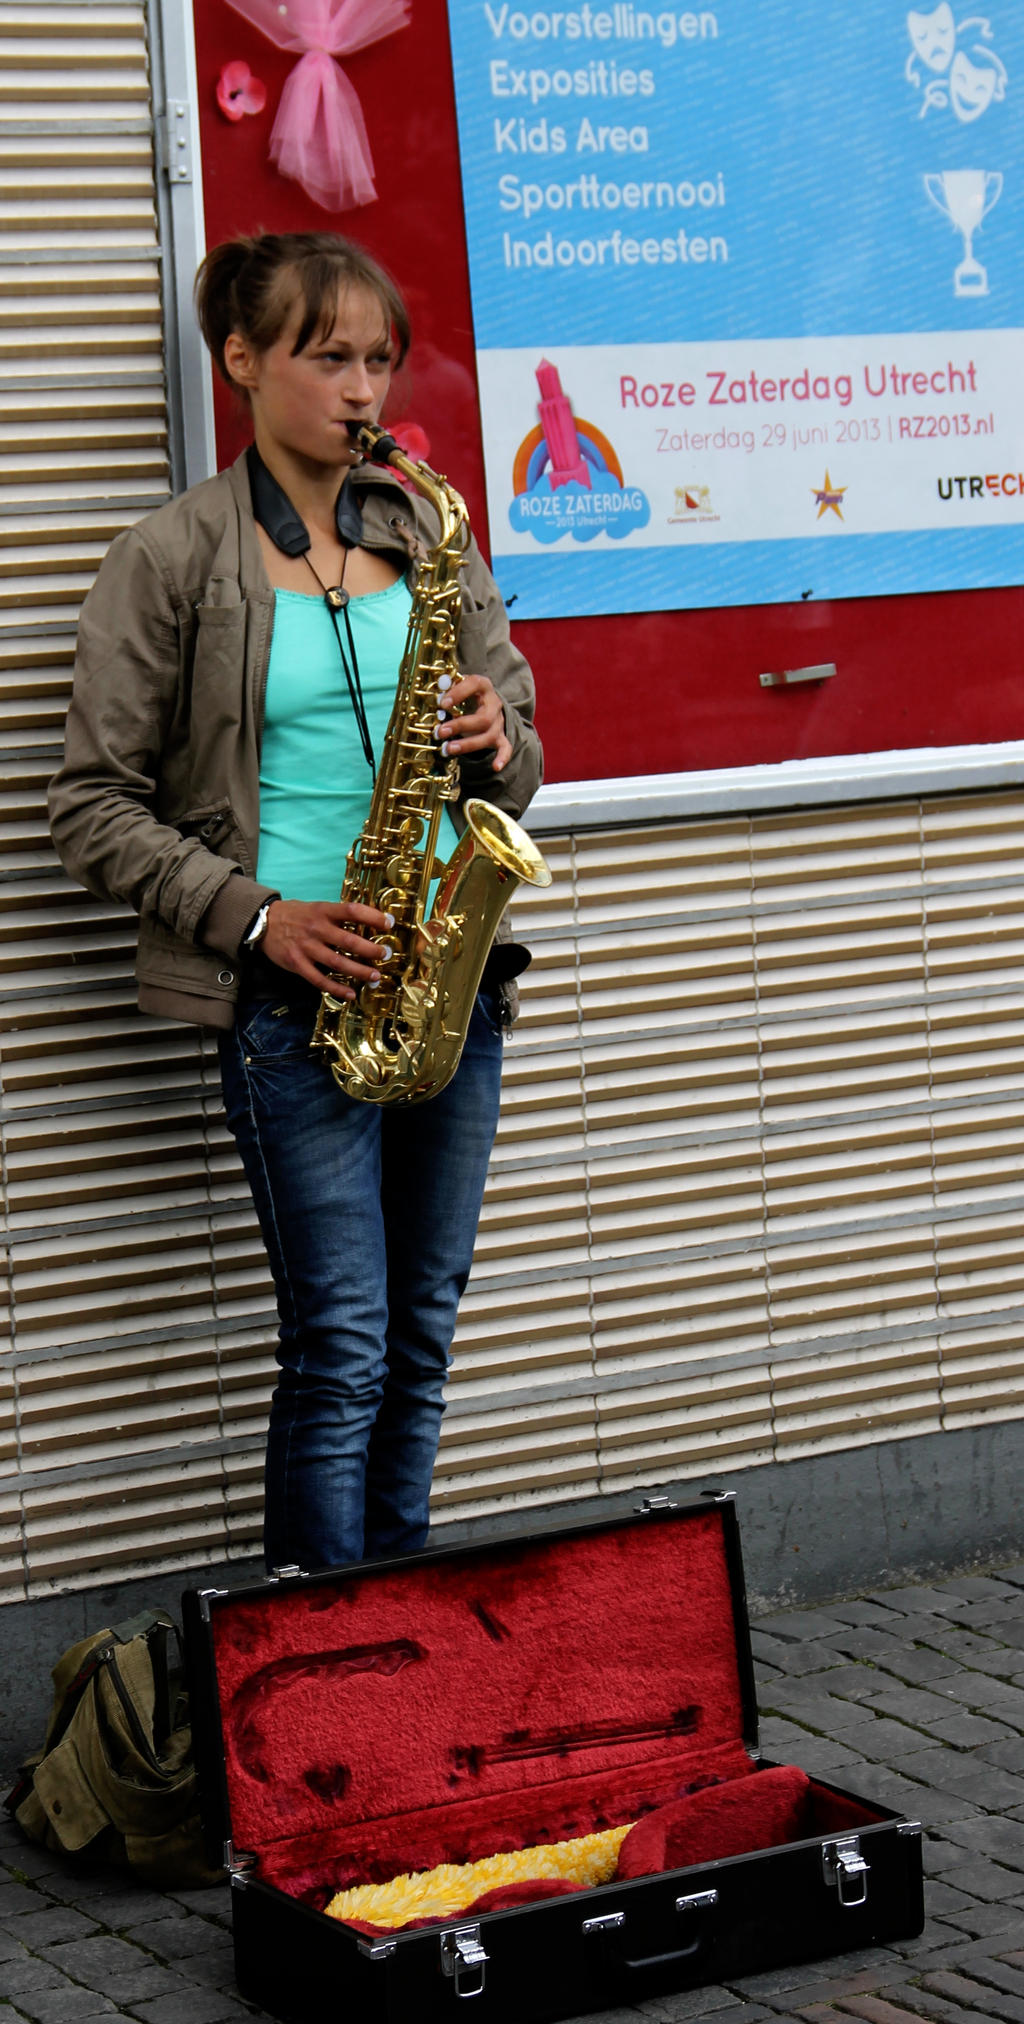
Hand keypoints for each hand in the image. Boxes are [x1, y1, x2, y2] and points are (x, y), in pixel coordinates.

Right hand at [261, 898, 393, 998]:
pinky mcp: (297, 963)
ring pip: (338, 963)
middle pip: (349, 940)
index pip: (352, 910)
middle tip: (386, 955)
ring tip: (375, 976)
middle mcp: (316, 928)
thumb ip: (336, 915)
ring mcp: (306, 947)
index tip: (388, 923)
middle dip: (371, 949)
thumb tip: (366, 921)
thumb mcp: (315, 907)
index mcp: (322, 911)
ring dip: (359, 971)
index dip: (372, 916)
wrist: (262, 923)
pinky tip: (350, 994)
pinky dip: (336, 989)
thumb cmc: (295, 915)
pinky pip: (319, 979)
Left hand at [435, 673, 511, 772]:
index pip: (475, 685)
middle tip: (441, 732)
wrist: (484, 701)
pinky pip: (505, 748)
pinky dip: (502, 758)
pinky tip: (496, 767)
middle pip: (484, 718)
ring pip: (489, 735)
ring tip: (449, 749)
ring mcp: (498, 722)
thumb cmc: (466, 693)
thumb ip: (447, 686)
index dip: (459, 693)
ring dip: (468, 745)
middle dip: (461, 726)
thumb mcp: (457, 685)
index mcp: (483, 687)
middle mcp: (494, 705)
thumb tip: (436, 690)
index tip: (443, 703)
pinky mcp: (500, 736)